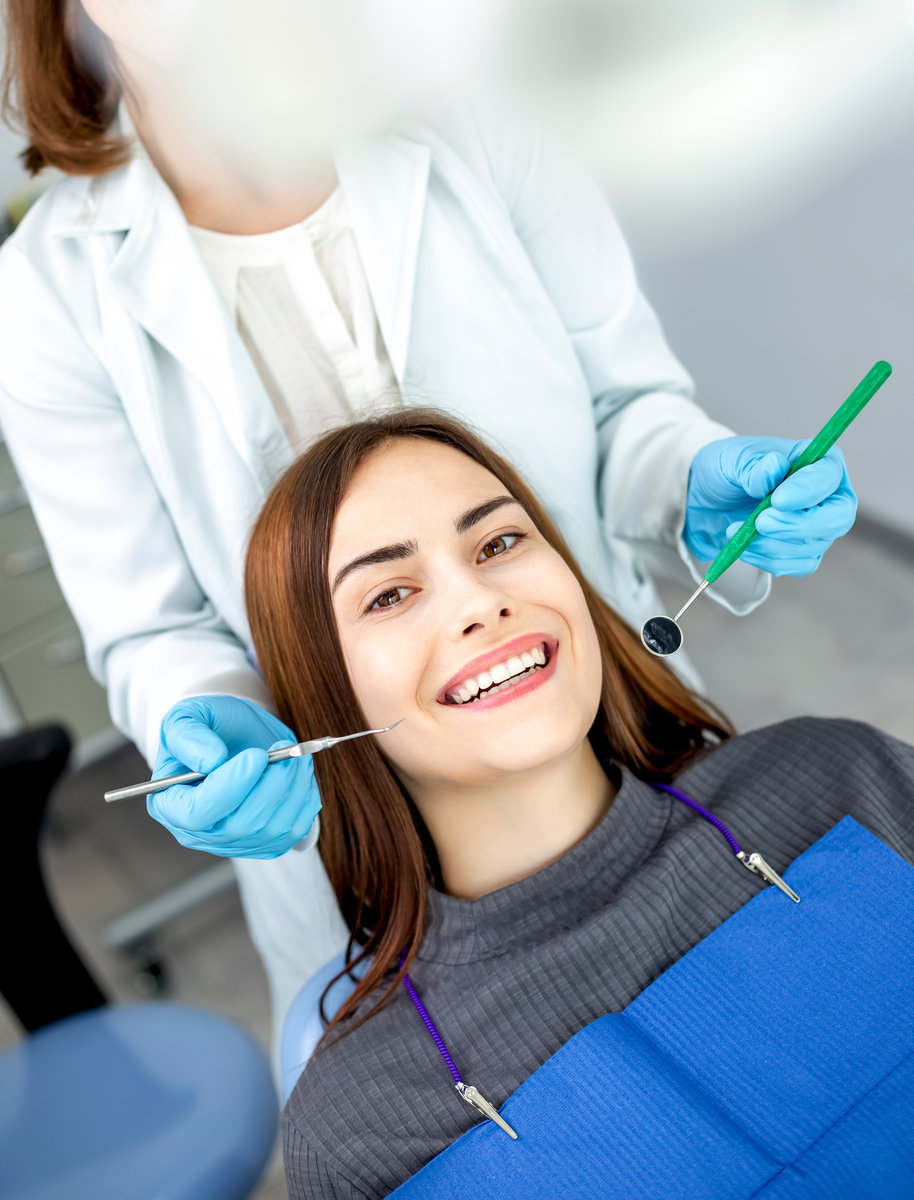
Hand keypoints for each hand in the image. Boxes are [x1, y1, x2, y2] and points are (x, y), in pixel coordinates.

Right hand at [147, 695, 320, 857]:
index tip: (256, 756)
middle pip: (239, 826)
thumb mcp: (189, 716)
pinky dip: (303, 800)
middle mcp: (198, 832)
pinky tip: (298, 774)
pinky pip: (293, 832)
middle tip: (285, 751)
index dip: (230, 787)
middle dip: (270, 786)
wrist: (237, 736)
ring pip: (271, 830)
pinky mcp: (265, 843)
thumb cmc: (209, 727)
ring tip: (295, 756)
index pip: (197, 813)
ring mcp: (233, 842)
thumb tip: (210, 761)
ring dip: (292, 789)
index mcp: (169, 803)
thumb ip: (188, 734)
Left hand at [684, 436, 856, 576]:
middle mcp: (828, 494)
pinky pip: (799, 565)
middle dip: (799, 526)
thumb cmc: (726, 472)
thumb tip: (775, 467)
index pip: (828, 476)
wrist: (706, 502)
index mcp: (818, 460)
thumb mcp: (731, 460)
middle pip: (837, 518)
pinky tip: (745, 546)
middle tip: (761, 523)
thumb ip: (754, 466)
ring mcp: (819, 525)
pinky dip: (768, 559)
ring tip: (735, 530)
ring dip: (771, 544)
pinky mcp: (805, 551)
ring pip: (814, 546)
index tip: (777, 500)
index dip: (807, 490)